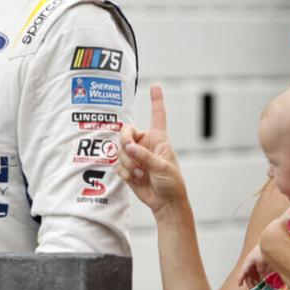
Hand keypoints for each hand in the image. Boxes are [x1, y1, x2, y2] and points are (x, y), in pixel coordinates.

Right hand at [116, 85, 186, 215]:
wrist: (165, 203)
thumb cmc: (171, 183)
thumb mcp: (162, 167)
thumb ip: (145, 156)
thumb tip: (129, 147)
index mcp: (158, 138)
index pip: (157, 115)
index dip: (156, 100)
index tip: (156, 86)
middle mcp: (145, 144)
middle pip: (126, 133)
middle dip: (125, 143)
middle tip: (130, 151)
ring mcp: (136, 157)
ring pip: (120, 151)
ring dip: (127, 163)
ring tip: (140, 174)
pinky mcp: (129, 169)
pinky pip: (118, 165)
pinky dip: (125, 173)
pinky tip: (135, 179)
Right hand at [239, 244, 266, 286]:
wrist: (268, 242)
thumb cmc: (263, 250)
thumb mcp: (261, 262)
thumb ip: (260, 270)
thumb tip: (261, 276)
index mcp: (248, 261)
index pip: (243, 271)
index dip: (240, 278)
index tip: (239, 284)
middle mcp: (250, 262)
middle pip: (247, 273)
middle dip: (249, 281)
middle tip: (253, 287)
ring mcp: (254, 262)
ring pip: (252, 273)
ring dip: (254, 278)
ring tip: (258, 284)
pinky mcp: (259, 261)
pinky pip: (256, 270)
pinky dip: (258, 275)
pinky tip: (261, 278)